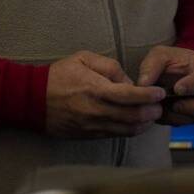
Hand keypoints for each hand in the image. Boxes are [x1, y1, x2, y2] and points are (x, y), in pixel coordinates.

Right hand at [45, 51, 166, 138]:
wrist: (33, 99)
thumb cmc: (58, 75)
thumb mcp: (83, 58)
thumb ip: (110, 66)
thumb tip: (128, 81)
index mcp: (95, 89)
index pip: (130, 96)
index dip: (149, 95)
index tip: (160, 93)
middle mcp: (96, 110)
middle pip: (133, 117)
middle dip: (151, 112)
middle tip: (160, 105)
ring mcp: (93, 126)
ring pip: (127, 130)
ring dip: (144, 124)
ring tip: (152, 115)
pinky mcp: (89, 135)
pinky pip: (116, 135)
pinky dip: (130, 130)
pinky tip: (136, 123)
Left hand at [136, 45, 193, 126]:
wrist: (173, 69)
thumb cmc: (169, 60)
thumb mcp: (158, 56)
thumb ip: (151, 67)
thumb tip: (143, 85)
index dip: (193, 84)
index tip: (177, 89)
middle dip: (193, 107)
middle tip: (174, 105)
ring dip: (180, 116)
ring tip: (162, 109)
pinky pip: (188, 122)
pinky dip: (173, 120)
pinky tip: (161, 113)